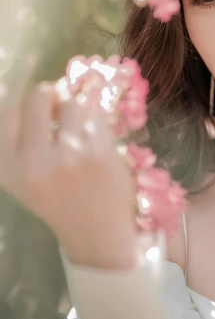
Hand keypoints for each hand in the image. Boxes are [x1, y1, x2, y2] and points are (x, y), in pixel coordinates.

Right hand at [0, 80, 139, 268]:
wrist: (96, 232)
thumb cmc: (56, 199)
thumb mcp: (20, 176)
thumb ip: (14, 137)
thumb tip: (10, 86)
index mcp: (9, 168)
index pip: (8, 111)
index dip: (22, 102)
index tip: (32, 107)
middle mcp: (36, 160)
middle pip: (39, 95)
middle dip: (49, 98)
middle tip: (56, 113)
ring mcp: (71, 155)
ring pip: (71, 103)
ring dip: (75, 113)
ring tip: (76, 134)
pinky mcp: (101, 152)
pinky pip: (95, 114)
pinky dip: (95, 123)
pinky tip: (93, 141)